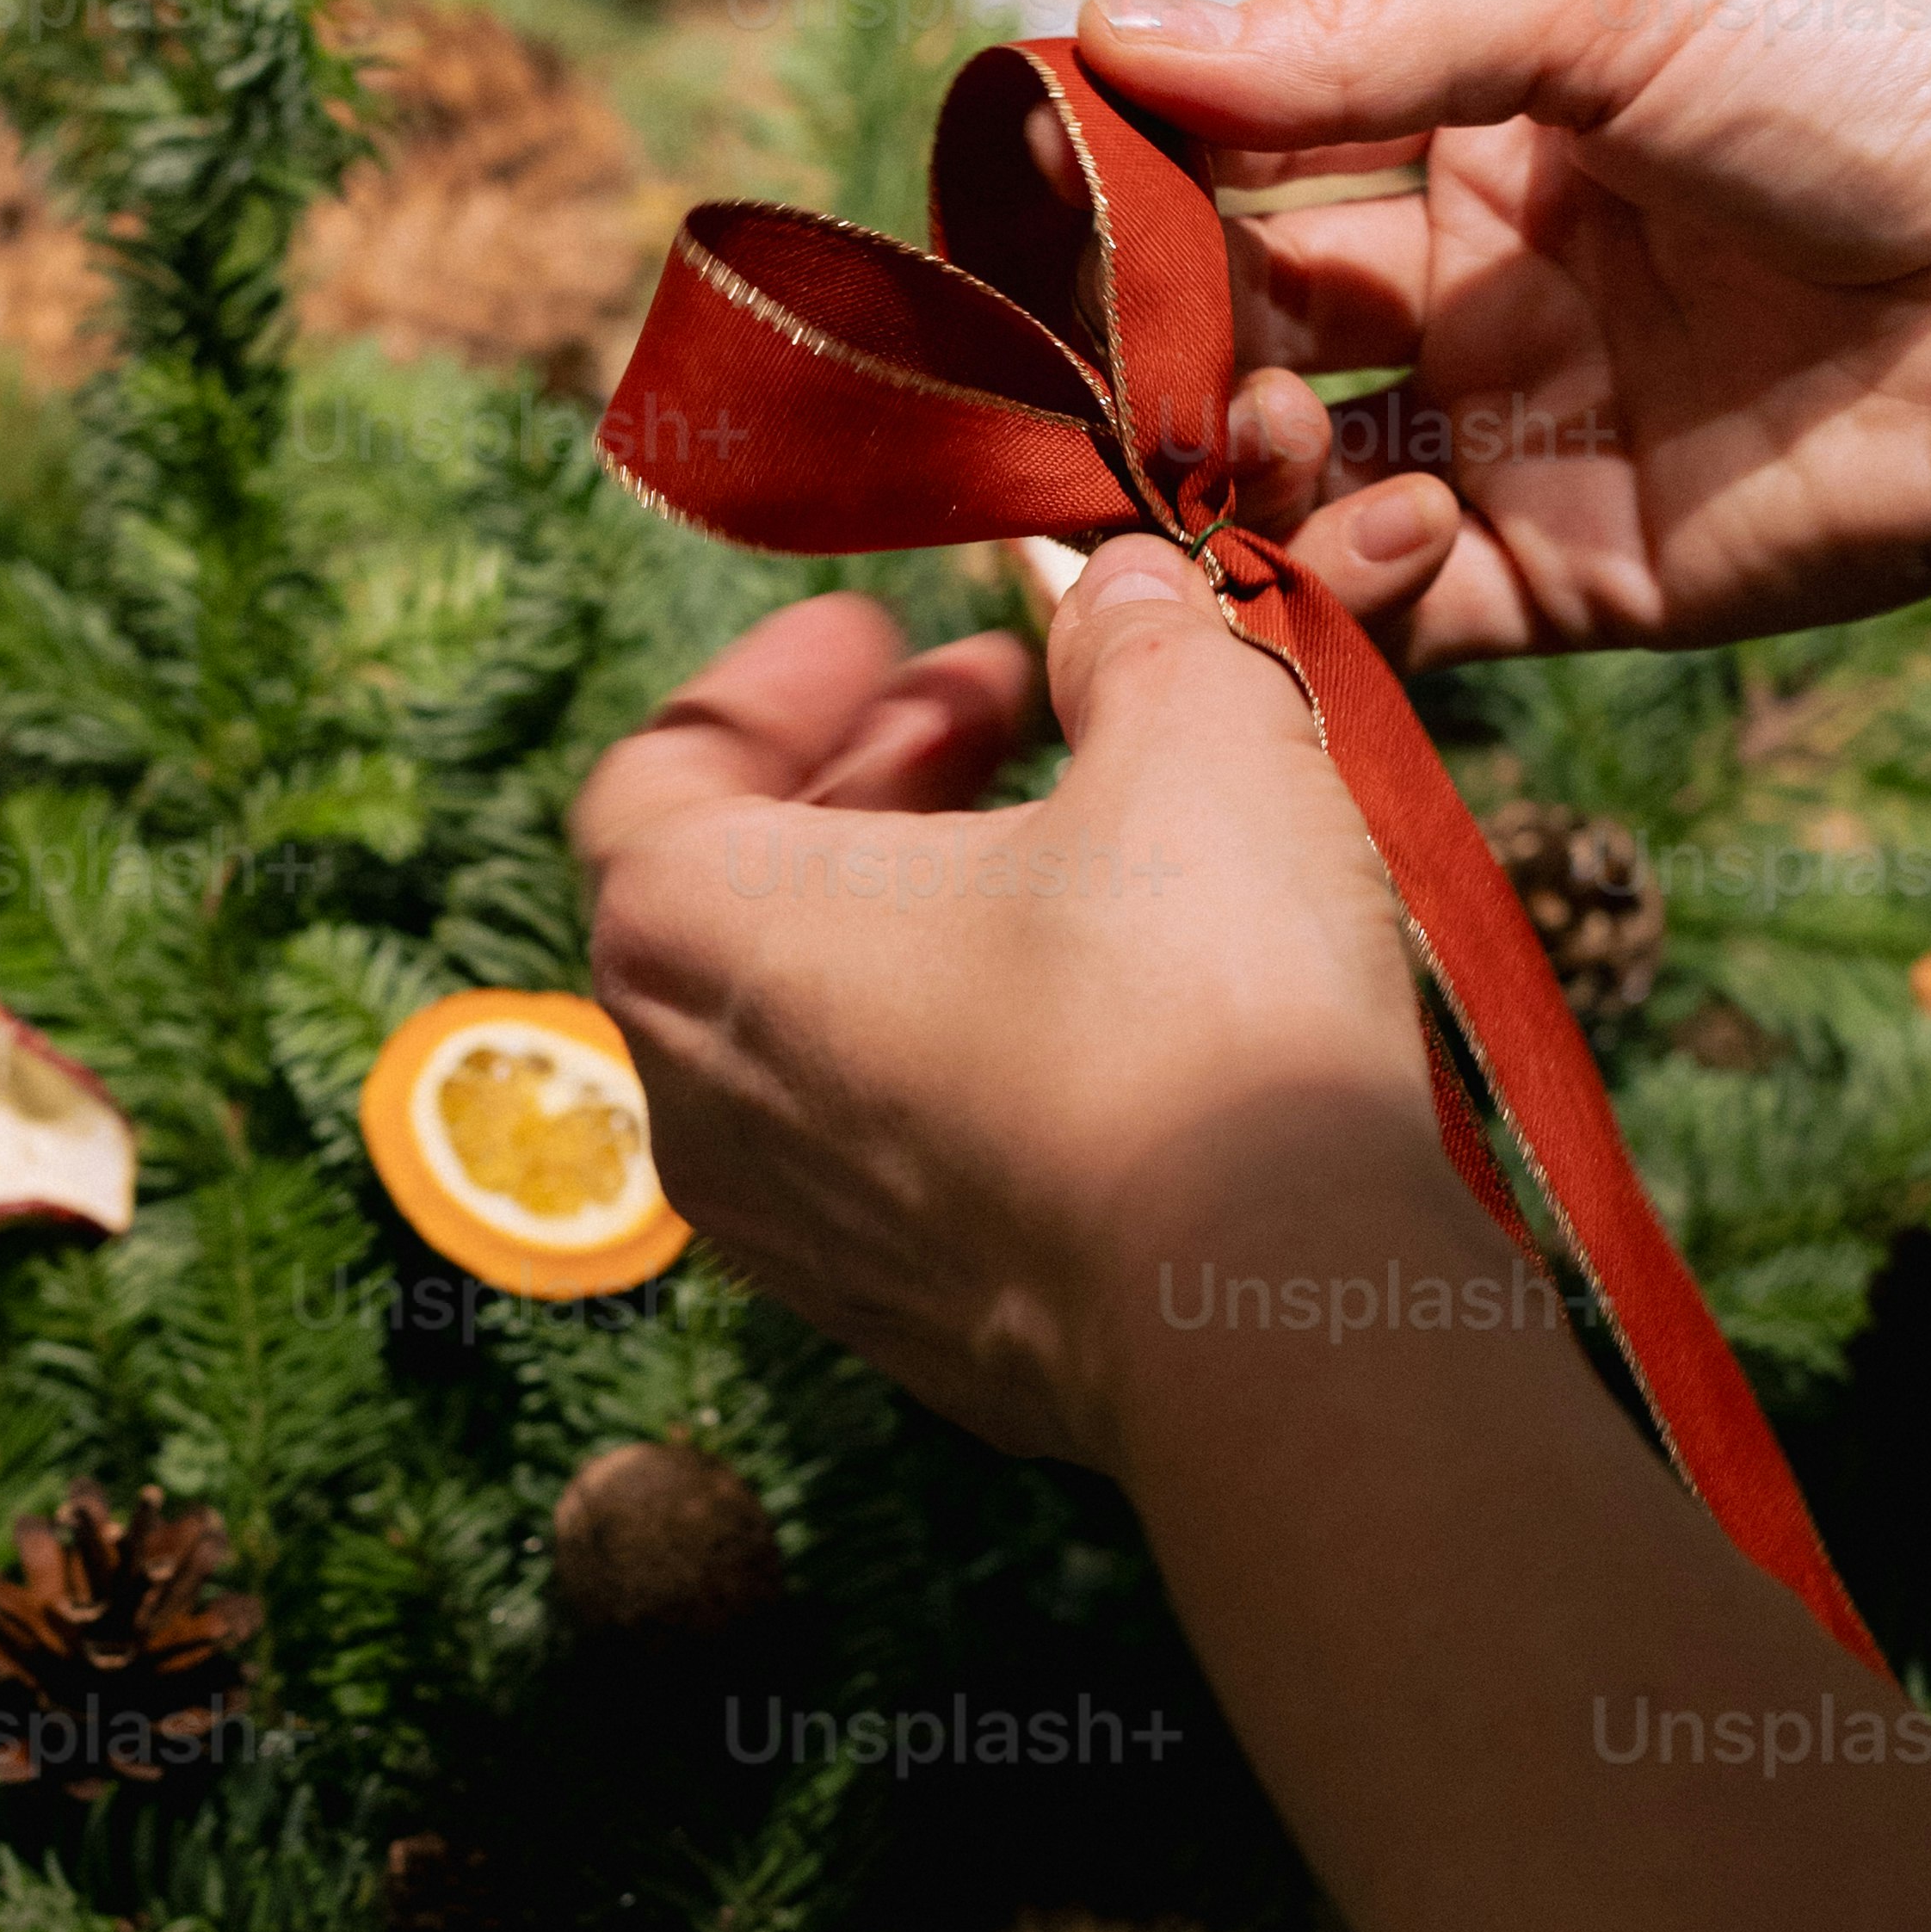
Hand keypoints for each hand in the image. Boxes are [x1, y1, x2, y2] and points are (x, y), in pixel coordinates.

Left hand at [571, 561, 1454, 1466]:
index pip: (657, 770)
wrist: (1273, 1320)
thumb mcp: (1194, 736)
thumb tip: (1133, 598)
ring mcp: (800, 1241)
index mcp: (699, 934)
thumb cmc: (1191, 1000)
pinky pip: (904, 1158)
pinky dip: (970, 1059)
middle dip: (869, 781)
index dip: (771, 681)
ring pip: (820, 1038)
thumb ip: (1146, 642)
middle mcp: (702, 1102)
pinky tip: (1112, 1019)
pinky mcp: (914, 1332)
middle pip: (732, 901)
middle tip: (1004, 707)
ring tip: (1072, 850)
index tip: (884, 627)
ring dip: (923, 923)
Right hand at [1085, 0, 1930, 663]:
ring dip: (1222, 470)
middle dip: (1147, 347)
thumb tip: (1107, 27)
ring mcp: (1526, 439)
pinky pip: (1406, 610)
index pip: (1245, 158)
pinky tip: (1338, 534)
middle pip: (1241, 328)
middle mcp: (1481, 286)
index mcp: (1481, 124)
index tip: (1022, 193)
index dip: (1129, 183)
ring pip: (1295, 483)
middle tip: (1086, 360)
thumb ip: (1357, 45)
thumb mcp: (1603, 1)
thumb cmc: (1887, 58)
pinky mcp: (1586, 579)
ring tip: (1230, 438)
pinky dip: (1335, 589)